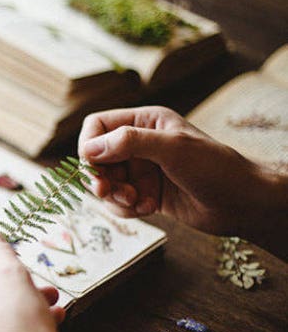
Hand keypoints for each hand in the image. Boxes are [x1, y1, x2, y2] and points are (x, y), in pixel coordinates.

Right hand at [78, 106, 287, 254]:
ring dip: (115, 197)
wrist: (243, 203)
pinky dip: (126, 209)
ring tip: (138, 202)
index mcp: (145, 122)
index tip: (94, 168)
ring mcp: (142, 170)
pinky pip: (118, 202)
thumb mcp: (172, 148)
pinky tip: (148, 209)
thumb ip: (129, 142)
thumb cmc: (216, 169)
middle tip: (109, 192)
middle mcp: (139, 144)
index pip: (98, 126)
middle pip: (96, 159)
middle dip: (102, 178)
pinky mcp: (144, 193)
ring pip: (105, 183)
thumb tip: (89, 148)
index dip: (89, 146)